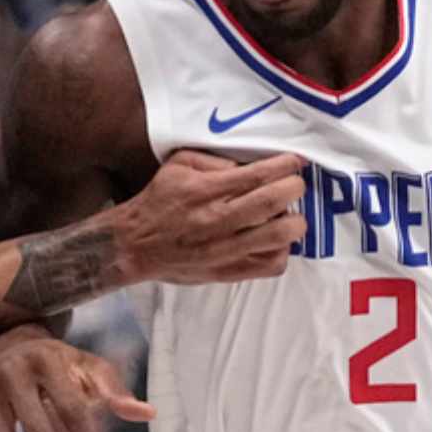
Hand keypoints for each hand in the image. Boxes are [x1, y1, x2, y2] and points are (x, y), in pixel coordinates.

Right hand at [116, 150, 306, 284]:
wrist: (135, 246)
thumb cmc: (159, 201)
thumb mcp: (179, 165)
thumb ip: (214, 159)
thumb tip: (250, 165)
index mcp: (205, 190)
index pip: (257, 174)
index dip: (285, 166)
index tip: (295, 162)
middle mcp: (217, 220)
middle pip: (273, 202)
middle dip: (294, 188)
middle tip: (295, 185)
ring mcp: (225, 250)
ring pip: (279, 236)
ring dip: (293, 221)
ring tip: (287, 215)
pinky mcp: (229, 272)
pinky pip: (271, 265)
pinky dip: (282, 250)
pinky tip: (274, 240)